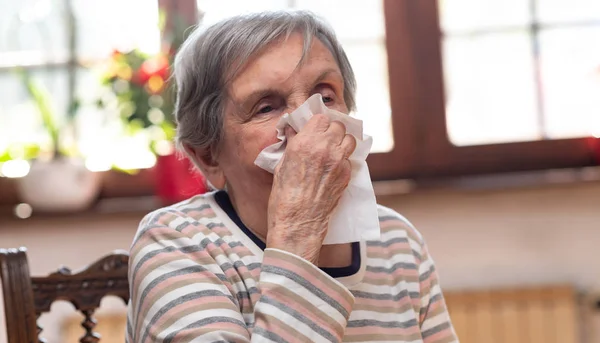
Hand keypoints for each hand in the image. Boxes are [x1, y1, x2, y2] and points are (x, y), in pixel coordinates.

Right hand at [266, 114, 356, 263]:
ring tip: (332, 151)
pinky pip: (350, 159)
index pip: (321, 118)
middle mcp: (325, 149)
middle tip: (324, 139)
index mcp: (305, 143)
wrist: (298, 222)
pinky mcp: (346, 175)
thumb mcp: (281, 165)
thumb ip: (292, 144)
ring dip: (342, 142)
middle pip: (338, 126)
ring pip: (350, 140)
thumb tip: (294, 131)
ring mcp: (339, 162)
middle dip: (331, 131)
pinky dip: (343, 159)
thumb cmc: (284, 196)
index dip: (317, 124)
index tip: (314, 130)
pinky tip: (333, 168)